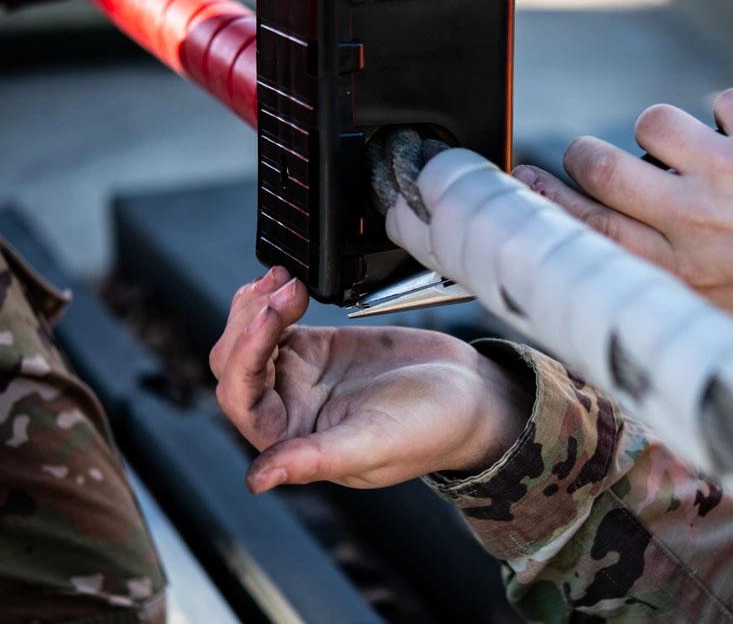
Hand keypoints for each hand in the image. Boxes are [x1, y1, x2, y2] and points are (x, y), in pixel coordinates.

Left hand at [210, 267, 530, 493]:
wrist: (470, 393)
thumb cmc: (433, 428)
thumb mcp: (376, 442)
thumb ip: (317, 459)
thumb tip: (257, 480)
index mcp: (294, 442)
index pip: (240, 398)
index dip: (245, 354)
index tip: (273, 315)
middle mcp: (289, 412)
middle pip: (233, 365)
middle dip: (248, 323)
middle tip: (284, 291)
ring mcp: (300, 378)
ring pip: (247, 341)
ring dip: (256, 307)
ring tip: (285, 281)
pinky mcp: (316, 349)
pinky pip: (275, 323)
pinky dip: (273, 299)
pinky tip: (287, 280)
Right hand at [511, 88, 732, 333]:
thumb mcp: (731, 315)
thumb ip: (667, 287)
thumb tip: (609, 256)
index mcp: (679, 278)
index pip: (585, 232)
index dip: (547, 201)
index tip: (528, 181)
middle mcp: (692, 225)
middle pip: (597, 166)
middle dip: (589, 156)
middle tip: (601, 158)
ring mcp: (726, 173)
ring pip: (650, 121)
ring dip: (667, 132)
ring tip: (700, 151)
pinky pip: (718, 100)